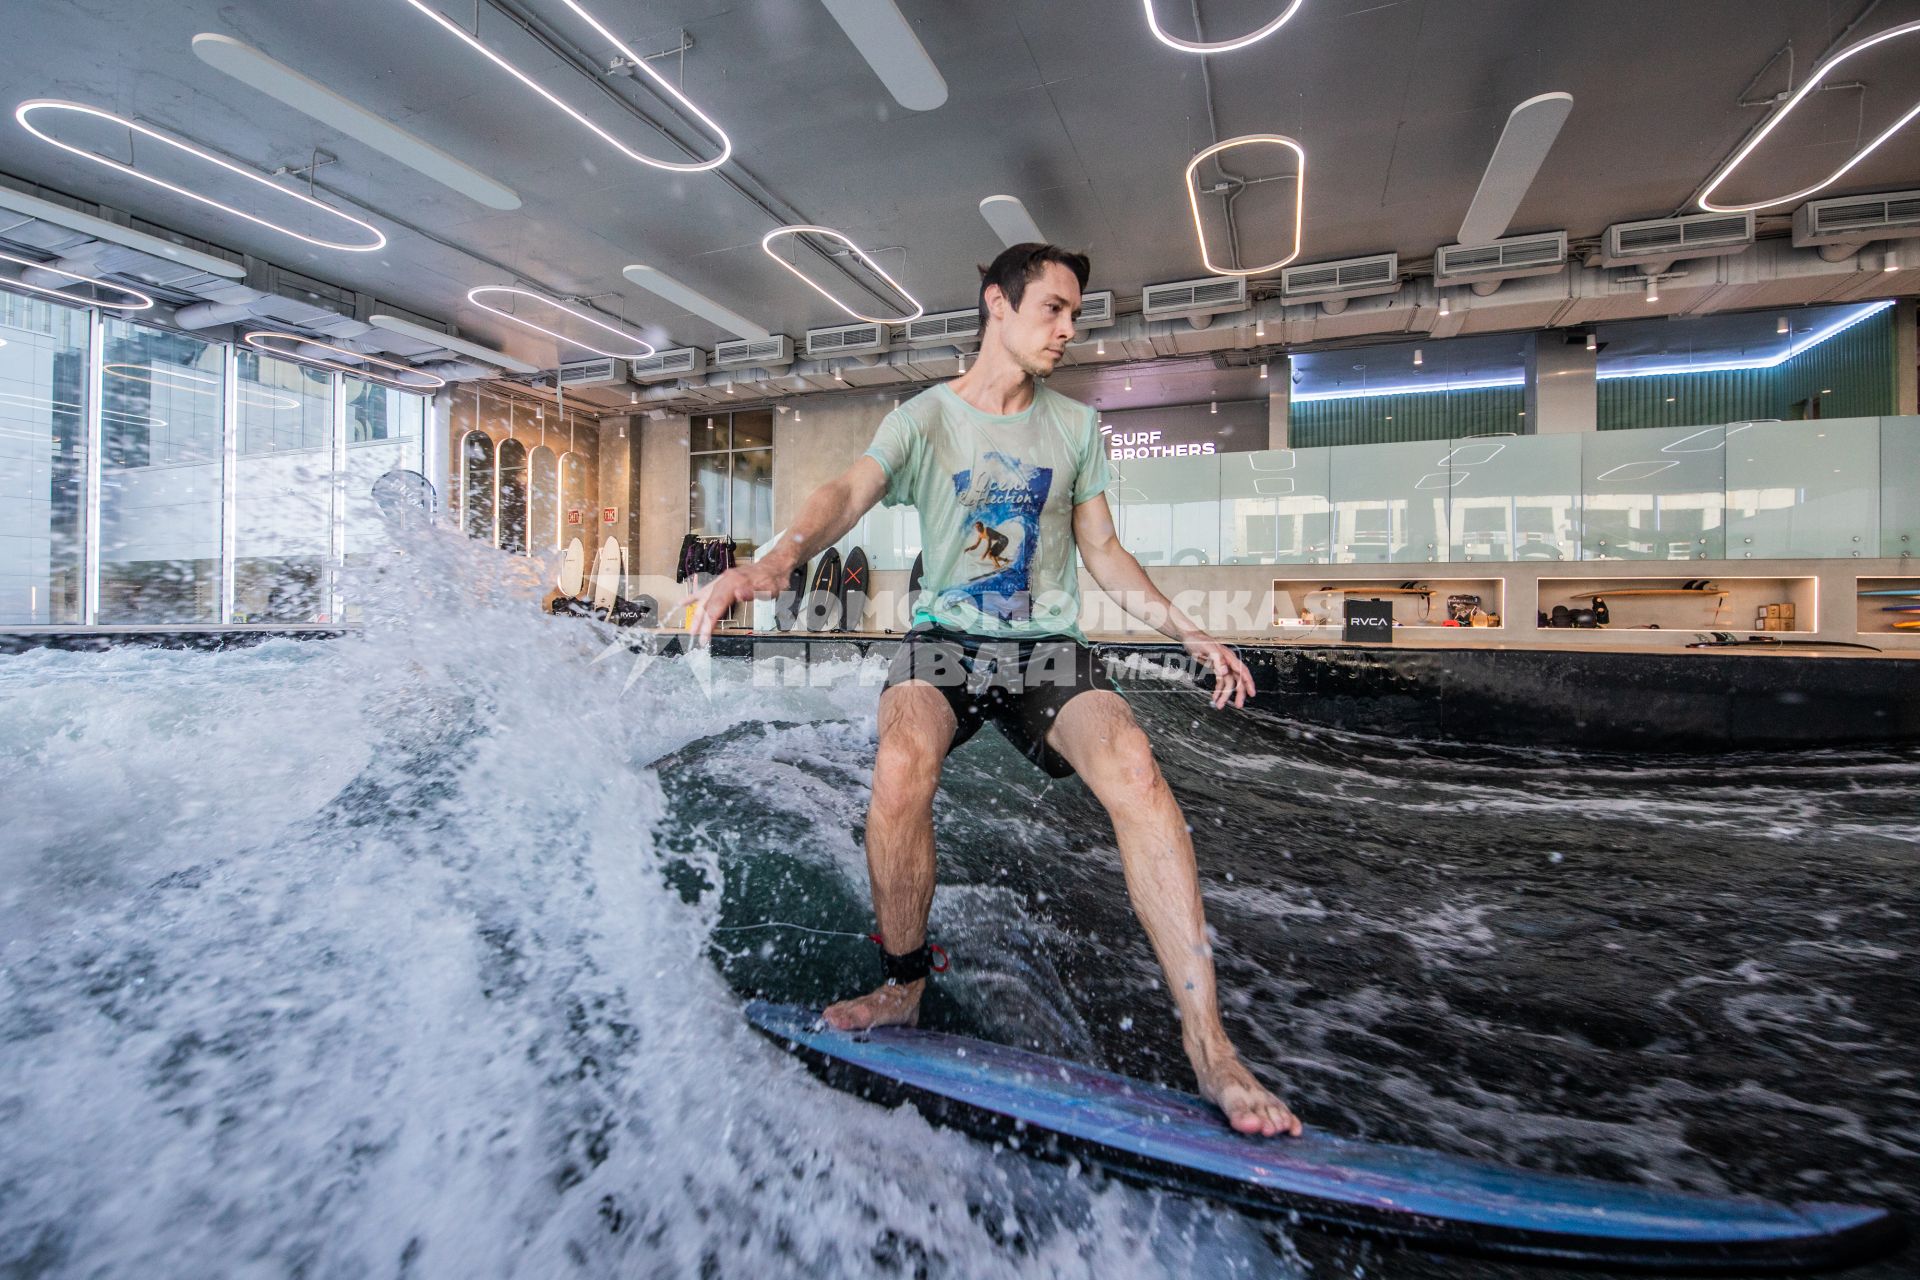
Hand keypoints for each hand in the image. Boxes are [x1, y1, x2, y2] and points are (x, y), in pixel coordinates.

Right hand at [675, 561, 790, 644]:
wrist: (776, 565)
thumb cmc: (774, 579)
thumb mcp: (770, 588)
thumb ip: (753, 592)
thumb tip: (737, 594)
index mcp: (734, 583)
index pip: (717, 605)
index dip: (709, 621)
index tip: (704, 636)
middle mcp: (725, 580)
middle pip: (708, 603)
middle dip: (700, 621)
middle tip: (695, 637)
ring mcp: (723, 580)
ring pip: (705, 598)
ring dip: (696, 614)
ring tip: (690, 628)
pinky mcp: (724, 581)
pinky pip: (706, 590)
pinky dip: (694, 597)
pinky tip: (684, 602)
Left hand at [1182, 634, 1253, 709]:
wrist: (1188, 637)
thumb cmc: (1198, 640)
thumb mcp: (1208, 648)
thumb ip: (1218, 660)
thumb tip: (1225, 672)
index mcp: (1229, 657)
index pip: (1242, 671)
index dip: (1248, 683)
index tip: (1252, 693)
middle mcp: (1228, 662)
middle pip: (1237, 680)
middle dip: (1238, 693)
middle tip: (1238, 705)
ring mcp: (1222, 666)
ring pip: (1228, 683)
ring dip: (1225, 695)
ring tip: (1220, 705)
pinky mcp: (1216, 668)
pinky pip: (1220, 682)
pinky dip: (1218, 691)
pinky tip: (1215, 697)